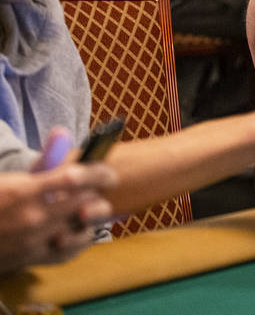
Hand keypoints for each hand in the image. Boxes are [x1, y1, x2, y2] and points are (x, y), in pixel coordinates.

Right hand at [0, 163, 115, 273]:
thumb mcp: (10, 179)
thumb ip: (42, 161)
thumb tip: (62, 133)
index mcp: (24, 191)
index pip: (76, 177)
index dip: (99, 173)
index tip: (108, 171)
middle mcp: (33, 217)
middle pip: (86, 203)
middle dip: (97, 193)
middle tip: (98, 188)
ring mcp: (34, 241)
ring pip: (83, 228)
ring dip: (92, 217)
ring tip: (89, 207)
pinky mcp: (32, 258)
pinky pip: (70, 251)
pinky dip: (80, 240)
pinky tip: (80, 229)